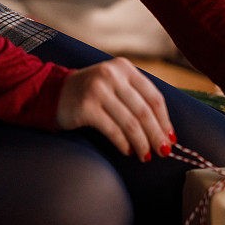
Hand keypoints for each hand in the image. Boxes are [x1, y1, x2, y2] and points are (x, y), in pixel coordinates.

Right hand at [56, 57, 175, 160]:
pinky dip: (124, 143)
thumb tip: (164, 129)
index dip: (164, 120)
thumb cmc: (93, 92)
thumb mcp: (116, 84)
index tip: (171, 138)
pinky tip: (129, 151)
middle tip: (163, 151)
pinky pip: (113, 130)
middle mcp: (112, 75)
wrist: (53, 92)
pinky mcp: (86, 107)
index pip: (154, 97)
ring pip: (130, 123)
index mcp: (125, 68)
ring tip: (146, 156)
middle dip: (156, 134)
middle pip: (144, 111)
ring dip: (142, 143)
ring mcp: (98, 90)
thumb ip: (138, 97)